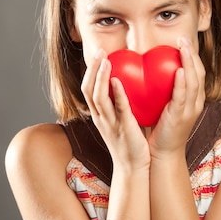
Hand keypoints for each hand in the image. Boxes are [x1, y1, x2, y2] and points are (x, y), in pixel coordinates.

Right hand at [81, 50, 150, 170]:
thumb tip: (125, 85)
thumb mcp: (120, 121)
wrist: (133, 168)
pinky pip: (118, 109)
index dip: (90, 72)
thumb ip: (119, 105)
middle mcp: (100, 118)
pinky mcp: (123, 128)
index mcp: (99, 116)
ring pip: (98, 98)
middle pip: (88, 90)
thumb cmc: (129, 143)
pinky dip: (116, 94)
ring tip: (106, 60)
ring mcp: (110, 124)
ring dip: (100, 77)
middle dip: (92, 69)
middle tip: (99, 51)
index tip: (97, 55)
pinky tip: (118, 80)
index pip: (87, 90)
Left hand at [148, 37, 205, 158]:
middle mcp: (196, 103)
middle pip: (199, 73)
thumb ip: (163, 91)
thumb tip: (152, 73)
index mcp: (193, 100)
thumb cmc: (161, 130)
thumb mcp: (165, 106)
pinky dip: (182, 82)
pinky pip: (183, 96)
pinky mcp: (181, 117)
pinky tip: (179, 70)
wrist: (163, 154)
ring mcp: (190, 110)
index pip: (197, 73)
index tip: (184, 41)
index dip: (193, 56)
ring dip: (190, 62)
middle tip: (184, 38)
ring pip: (194, 82)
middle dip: (193, 54)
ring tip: (184, 47)